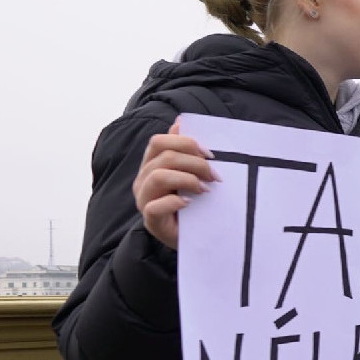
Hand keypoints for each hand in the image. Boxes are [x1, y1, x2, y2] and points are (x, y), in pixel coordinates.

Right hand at [132, 121, 218, 248]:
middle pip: (163, 157)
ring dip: (187, 179)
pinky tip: (190, 203)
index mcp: (151, 164)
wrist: (193, 236)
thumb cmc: (193, 203)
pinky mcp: (150, 220)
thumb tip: (180, 122)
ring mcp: (144, 200)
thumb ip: (185, 151)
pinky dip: (174, 202)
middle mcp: (143, 179)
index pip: (158, 142)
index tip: (210, 154)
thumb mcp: (192, 174)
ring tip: (205, 189)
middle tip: (216, 175)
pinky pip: (154, 206)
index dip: (185, 142)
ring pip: (158, 177)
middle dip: (194, 163)